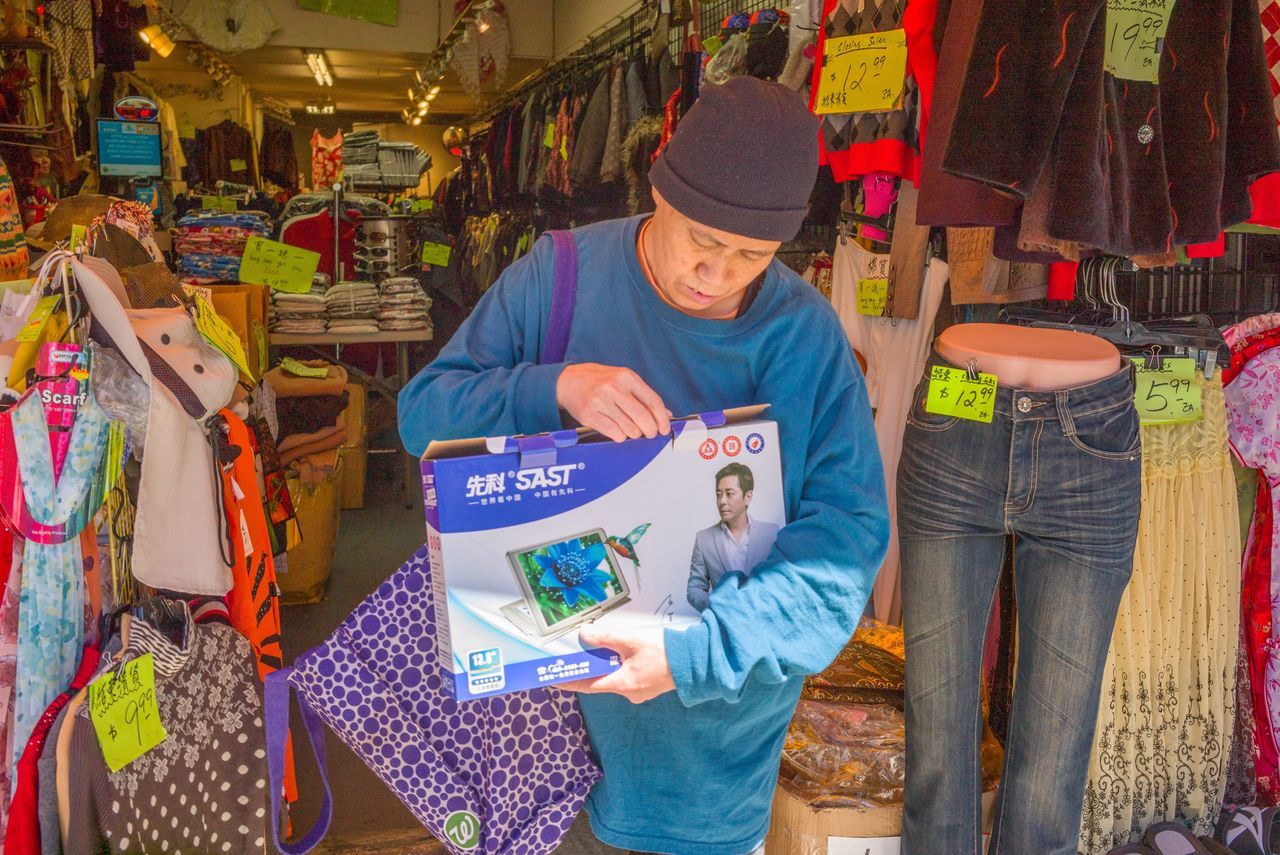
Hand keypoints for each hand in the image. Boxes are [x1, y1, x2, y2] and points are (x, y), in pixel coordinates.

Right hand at [556, 363, 671, 441]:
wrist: (568, 381)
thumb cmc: (599, 381)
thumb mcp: (623, 380)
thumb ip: (644, 396)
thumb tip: (665, 414)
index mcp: (626, 377)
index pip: (652, 401)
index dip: (662, 418)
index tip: (665, 428)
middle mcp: (613, 387)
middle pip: (642, 416)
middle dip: (650, 430)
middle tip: (650, 433)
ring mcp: (600, 401)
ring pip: (629, 428)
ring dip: (635, 434)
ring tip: (631, 430)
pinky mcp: (589, 415)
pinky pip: (614, 433)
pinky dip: (620, 436)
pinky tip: (618, 431)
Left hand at [559, 626, 675, 703]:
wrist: (693, 661)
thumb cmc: (664, 652)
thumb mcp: (630, 640)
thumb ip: (604, 638)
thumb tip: (584, 635)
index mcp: (623, 684)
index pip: (588, 685)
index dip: (569, 682)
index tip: (553, 680)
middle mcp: (630, 692)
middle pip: (602, 681)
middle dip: (592, 669)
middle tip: (580, 657)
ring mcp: (640, 691)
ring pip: (616, 678)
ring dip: (608, 666)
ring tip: (607, 650)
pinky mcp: (648, 687)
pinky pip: (628, 677)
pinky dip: (621, 667)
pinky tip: (625, 655)